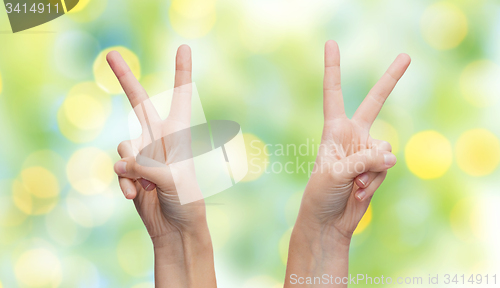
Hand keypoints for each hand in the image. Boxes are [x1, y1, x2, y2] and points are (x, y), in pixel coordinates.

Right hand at [107, 45, 215, 287]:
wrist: (175, 228)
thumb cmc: (186, 202)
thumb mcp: (174, 181)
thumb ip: (146, 166)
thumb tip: (121, 162)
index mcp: (179, 134)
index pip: (181, 97)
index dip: (182, 72)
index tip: (184, 48)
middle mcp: (160, 138)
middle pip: (138, 103)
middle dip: (124, 78)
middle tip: (111, 54)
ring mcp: (143, 154)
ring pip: (123, 146)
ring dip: (131, 168)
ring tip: (146, 185)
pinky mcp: (130, 171)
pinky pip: (117, 168)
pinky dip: (124, 183)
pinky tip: (135, 196)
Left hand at [300, 40, 410, 238]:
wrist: (328, 221)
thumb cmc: (321, 193)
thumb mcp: (337, 173)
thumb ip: (365, 160)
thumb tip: (390, 154)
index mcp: (334, 129)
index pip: (333, 93)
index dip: (333, 69)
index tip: (331, 44)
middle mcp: (352, 135)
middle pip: (375, 103)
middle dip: (390, 80)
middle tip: (406, 56)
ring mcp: (366, 151)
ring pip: (386, 149)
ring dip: (372, 170)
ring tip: (353, 184)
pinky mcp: (376, 167)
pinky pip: (387, 166)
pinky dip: (375, 181)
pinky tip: (360, 191)